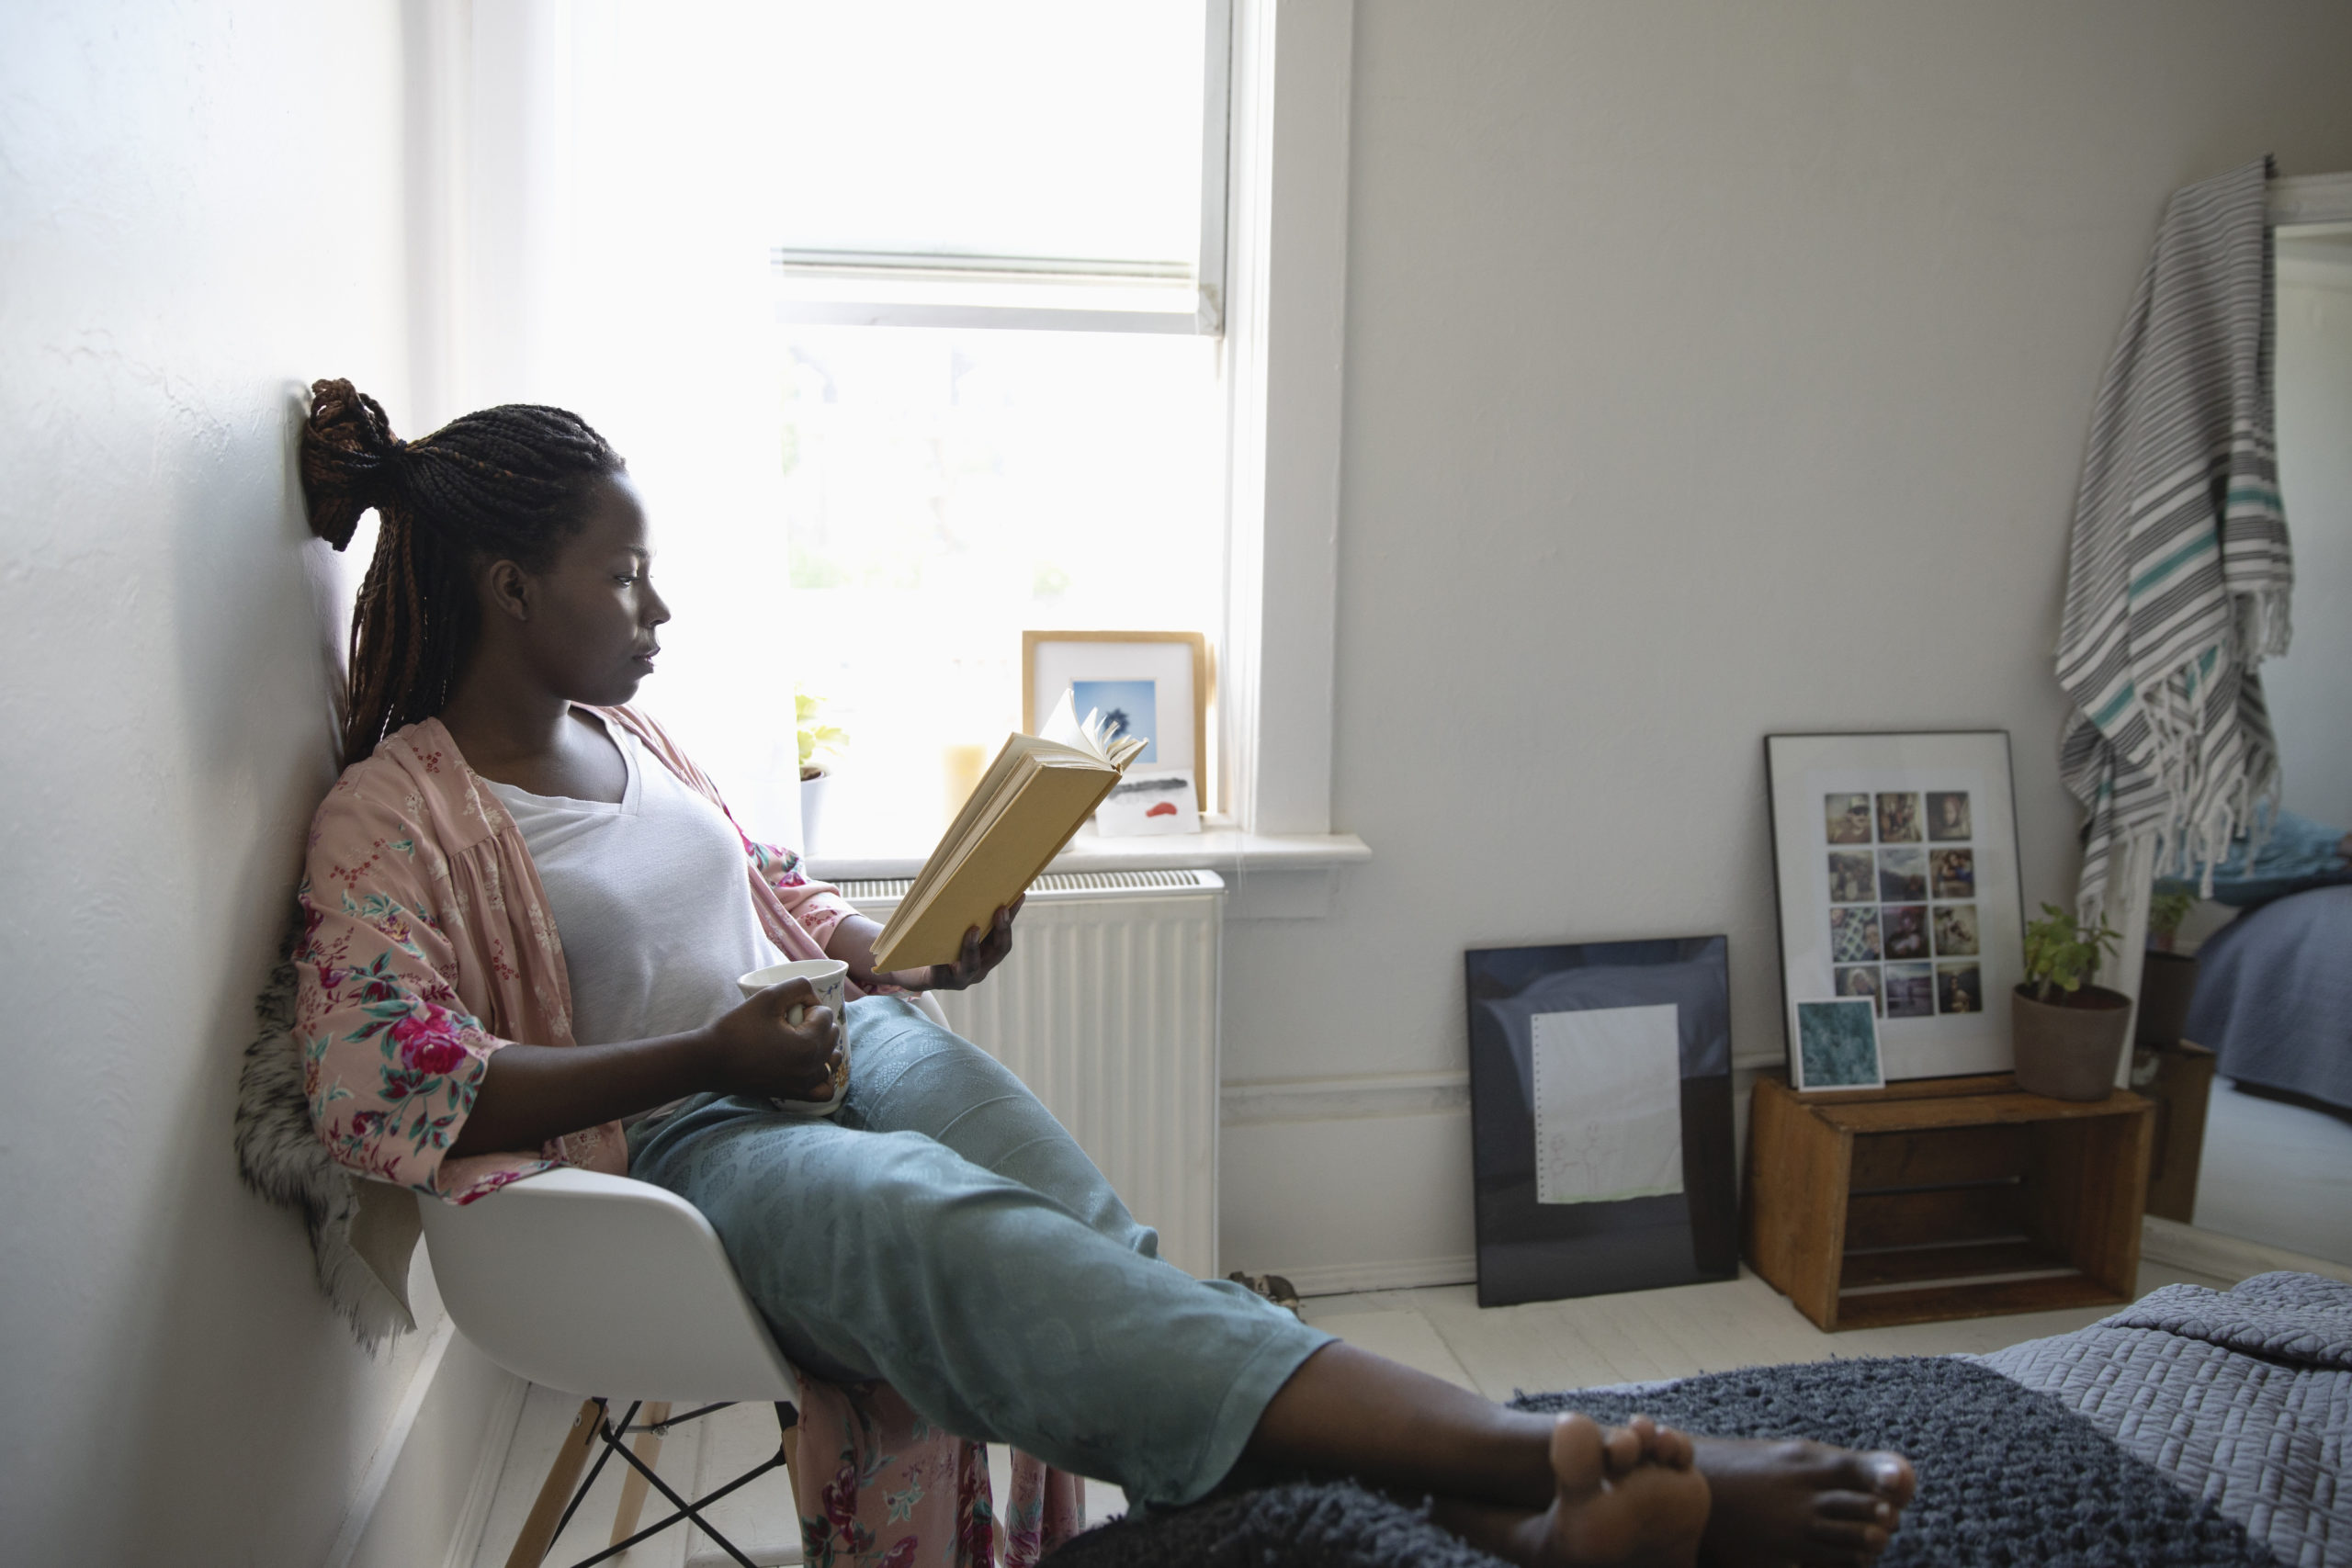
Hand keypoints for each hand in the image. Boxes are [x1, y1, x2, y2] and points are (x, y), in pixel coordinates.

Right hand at [700, 977, 842, 1100]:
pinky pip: (825, 1089)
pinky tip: (808, 1064)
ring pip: (832, 1061)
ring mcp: (804, 1085)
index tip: (784, 1011)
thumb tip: (814, 997)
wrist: (711, 1061)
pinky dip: (823, 1075)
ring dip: (823, 1046)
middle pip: (832, 1035)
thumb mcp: (768, 996)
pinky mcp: (795, 1095)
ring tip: (799, 1039)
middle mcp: (812, 1068)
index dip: (806, 1007)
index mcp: (808, 1045)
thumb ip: (798, 986)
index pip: (826, 1015)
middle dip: (816, 1024)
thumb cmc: (737, 1028)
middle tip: (789, 1023)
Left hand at [919, 897, 1022, 991]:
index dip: (1013, 918)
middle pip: (999, 952)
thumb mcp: (964, 933)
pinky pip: (942, 968)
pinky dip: (939, 957)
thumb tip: (988, 886)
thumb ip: (978, 919)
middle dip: (1001, 930)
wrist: (921, 973)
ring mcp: (962, 976)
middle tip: (1001, 910)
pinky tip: (935, 943)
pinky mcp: (941, 980)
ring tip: (973, 930)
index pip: (1006, 933)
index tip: (1018, 896)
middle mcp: (980, 968)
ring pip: (972, 965)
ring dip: (973, 946)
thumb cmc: (947, 949)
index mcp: (989, 954)